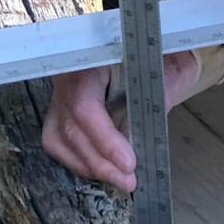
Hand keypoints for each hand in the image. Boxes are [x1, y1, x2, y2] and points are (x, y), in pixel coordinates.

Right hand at [42, 50, 198, 190]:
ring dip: (88, 164)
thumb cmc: (161, 54)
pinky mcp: (61, 106)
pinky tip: (100, 169)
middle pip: (71, 127)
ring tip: (118, 179)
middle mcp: (68, 73)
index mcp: (90, 58)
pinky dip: (77, 158)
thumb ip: (153, 101)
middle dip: (100, 160)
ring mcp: (61, 91)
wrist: (153, 42)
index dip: (104, 139)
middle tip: (128, 180)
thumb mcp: (166, 70)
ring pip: (58, 137)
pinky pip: (57, 138)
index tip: (128, 163)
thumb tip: (136, 142)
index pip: (85, 106)